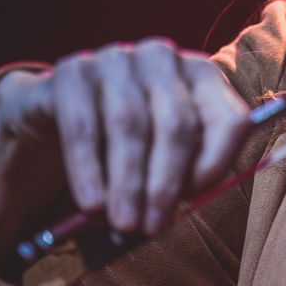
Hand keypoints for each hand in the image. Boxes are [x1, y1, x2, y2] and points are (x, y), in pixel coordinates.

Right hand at [0, 38, 247, 261]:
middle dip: (165, 182)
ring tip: (123, 224)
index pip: (229, 117)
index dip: (216, 161)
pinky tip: (91, 203)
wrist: (57, 122)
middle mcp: (164, 60)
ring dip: (128, 182)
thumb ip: (182, 177)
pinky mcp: (72, 69)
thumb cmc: (126, 147)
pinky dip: (87, 168)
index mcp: (203, 77)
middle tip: (151, 226)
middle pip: (177, 123)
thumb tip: (177, 212)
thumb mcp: (162, 159)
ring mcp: (118, 59)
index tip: (194, 198)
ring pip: (130, 123)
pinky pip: (83, 124)